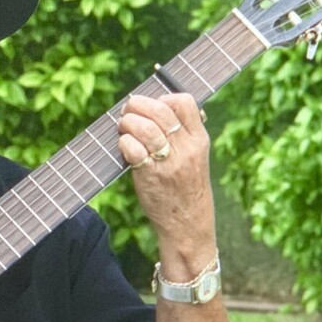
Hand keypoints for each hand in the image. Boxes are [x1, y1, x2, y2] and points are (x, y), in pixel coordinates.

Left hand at [117, 94, 215, 263]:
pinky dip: (124, 143)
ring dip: (128, 122)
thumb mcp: (195, 157)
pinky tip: (124, 146)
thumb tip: (160, 107)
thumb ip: (183, 135)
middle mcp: (186, 148)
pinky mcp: (150, 175)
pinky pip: (133, 149)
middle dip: (137, 105)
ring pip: (146, 127)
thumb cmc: (186, 187)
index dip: (162, 98)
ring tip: (123, 128)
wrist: (188, 223)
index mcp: (199, 139)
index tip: (151, 107)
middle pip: (160, 110)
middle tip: (127, 112)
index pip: (184, 102)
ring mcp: (168, 162)